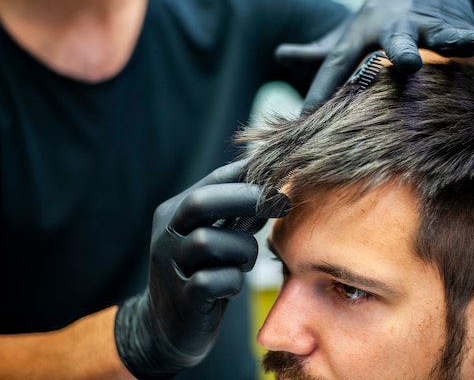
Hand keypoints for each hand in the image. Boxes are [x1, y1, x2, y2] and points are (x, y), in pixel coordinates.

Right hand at [114, 161, 289, 378]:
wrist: (167, 327)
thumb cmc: (202, 274)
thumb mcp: (215, 239)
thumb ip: (237, 215)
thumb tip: (275, 189)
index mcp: (174, 212)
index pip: (213, 180)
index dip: (249, 174)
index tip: (280, 176)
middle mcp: (166, 234)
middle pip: (200, 203)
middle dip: (245, 198)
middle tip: (278, 204)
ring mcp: (169, 267)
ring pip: (207, 242)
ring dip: (241, 250)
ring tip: (245, 262)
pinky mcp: (181, 299)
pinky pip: (211, 281)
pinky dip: (232, 281)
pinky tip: (231, 286)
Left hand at [276, 0, 473, 109]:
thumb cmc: (379, 21)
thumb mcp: (347, 36)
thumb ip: (318, 54)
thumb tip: (279, 55)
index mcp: (362, 34)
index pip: (338, 63)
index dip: (322, 89)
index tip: (309, 118)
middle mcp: (395, 26)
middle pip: (396, 38)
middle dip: (402, 49)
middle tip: (408, 65)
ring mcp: (427, 23)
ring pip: (440, 31)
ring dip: (453, 39)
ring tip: (466, 46)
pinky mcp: (454, 22)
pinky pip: (468, 33)